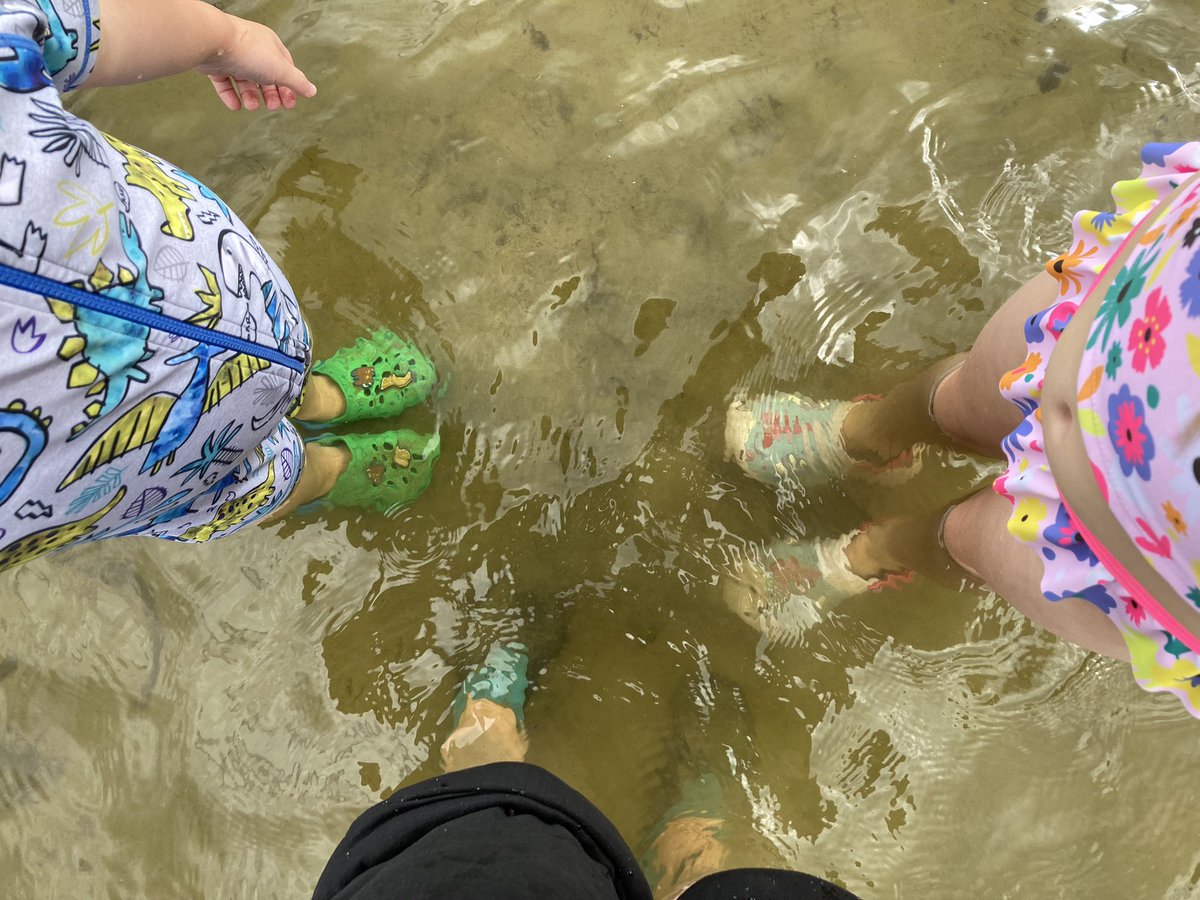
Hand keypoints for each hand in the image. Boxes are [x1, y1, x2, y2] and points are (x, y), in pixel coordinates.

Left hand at [196, 16, 316, 111]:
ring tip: (251, 106)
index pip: (284, 67)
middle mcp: (252, 49)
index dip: (289, 85)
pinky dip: (231, 95)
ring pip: (245, 80)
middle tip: (273, 107)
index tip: (291, 102)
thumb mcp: (281, 69)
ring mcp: (232, 56)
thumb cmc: (249, 51)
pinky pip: (225, 82)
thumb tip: (312, 91)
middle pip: (265, 76)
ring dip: (251, 97)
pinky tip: (235, 106)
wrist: (213, 42)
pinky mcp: (215, 64)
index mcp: (270, 45)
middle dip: (270, 94)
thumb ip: (297, 82)